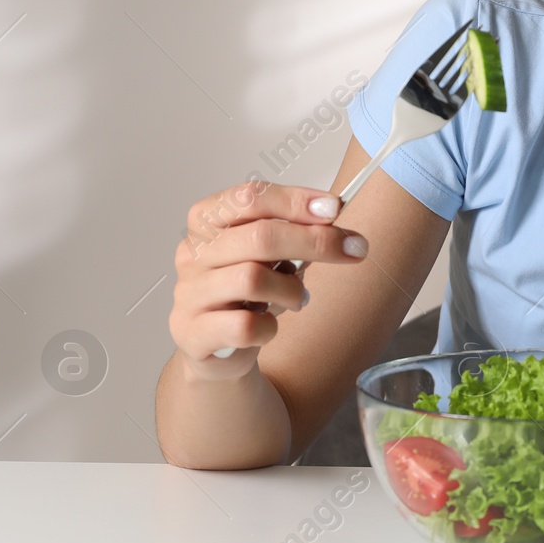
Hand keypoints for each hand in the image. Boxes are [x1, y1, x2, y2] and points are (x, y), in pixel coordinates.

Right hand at [168, 180, 369, 378]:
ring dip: (291, 289)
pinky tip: (270, 324)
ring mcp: (190, 293)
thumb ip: (294, 229)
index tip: (334, 209)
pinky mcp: (193, 333)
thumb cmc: (245, 290)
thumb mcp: (267, 252)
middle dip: (314, 241)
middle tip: (353, 250)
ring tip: (298, 298)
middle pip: (259, 237)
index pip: (249, 197)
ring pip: (251, 279)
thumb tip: (335, 213)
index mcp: (207, 221)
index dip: (296, 201)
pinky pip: (244, 326)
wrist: (215, 345)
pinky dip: (270, 326)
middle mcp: (193, 253)